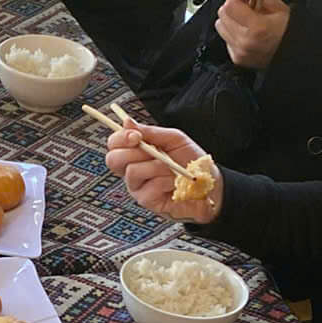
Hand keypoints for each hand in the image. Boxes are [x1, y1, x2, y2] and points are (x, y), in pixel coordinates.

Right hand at [102, 122, 221, 222]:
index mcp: (135, 153)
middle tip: (153, 151)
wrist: (208, 181)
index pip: (114, 144)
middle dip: (133, 152)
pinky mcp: (146, 200)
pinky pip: (149, 187)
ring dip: (157, 166)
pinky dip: (165, 180)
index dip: (120, 138)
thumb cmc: (190, 159)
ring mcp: (137, 186)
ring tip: (172, 167)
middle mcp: (131, 169)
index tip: (136, 135)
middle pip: (113, 159)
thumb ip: (150, 132)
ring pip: (133, 171)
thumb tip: (127, 122)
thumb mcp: (173, 139)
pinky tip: (174, 181)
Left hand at [215, 0, 291, 69]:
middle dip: (233, 7)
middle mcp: (245, 42)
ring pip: (220, 26)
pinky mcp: (237, 59)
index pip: (230, 4)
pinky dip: (232, 33)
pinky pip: (225, 39)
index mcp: (257, 27)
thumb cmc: (289, 29)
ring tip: (247, 21)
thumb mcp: (276, 5)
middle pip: (222, 14)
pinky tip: (247, 33)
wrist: (295, 53)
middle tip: (248, 8)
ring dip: (230, 20)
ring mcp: (240, 52)